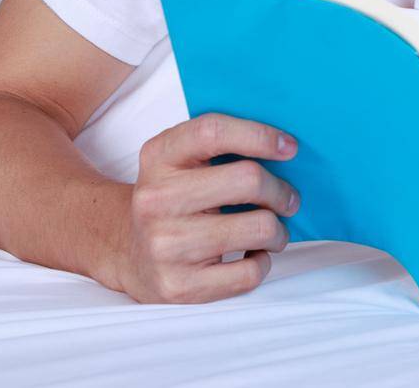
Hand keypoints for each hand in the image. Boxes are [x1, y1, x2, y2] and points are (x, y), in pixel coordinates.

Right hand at [108, 113, 299, 302]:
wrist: (129, 253)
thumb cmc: (175, 200)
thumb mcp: (181, 161)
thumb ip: (221, 144)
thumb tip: (285, 146)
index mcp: (159, 158)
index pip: (212, 131)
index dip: (259, 135)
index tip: (290, 147)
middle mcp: (156, 200)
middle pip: (248, 179)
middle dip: (281, 191)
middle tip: (287, 199)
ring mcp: (165, 245)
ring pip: (259, 227)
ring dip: (278, 230)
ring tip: (271, 230)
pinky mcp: (179, 285)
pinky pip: (250, 272)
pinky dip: (262, 262)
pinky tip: (250, 254)